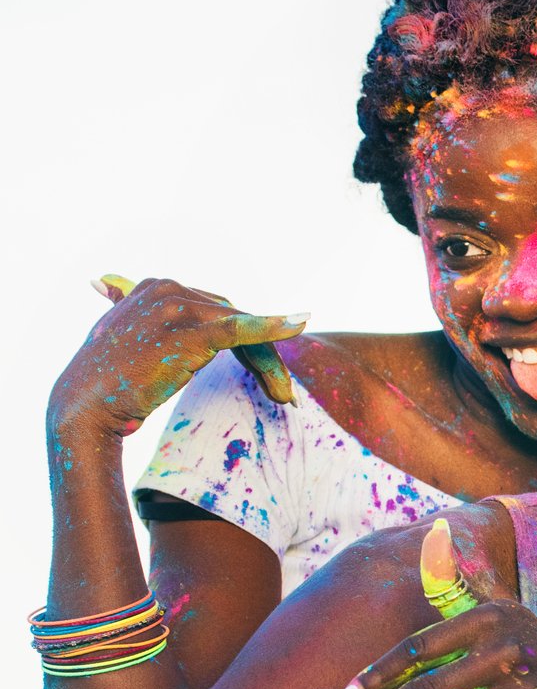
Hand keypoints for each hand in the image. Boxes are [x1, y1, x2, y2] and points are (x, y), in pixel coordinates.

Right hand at [49, 275, 305, 439]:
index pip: (217, 312)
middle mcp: (167, 288)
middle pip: (235, 319)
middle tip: (282, 393)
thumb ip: (127, 307)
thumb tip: (106, 281)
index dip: (246, 343)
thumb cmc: (106, 382)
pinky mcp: (190, 329)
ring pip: (244, 330)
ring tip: (284, 396)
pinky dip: (273, 326)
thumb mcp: (119, 334)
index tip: (262, 375)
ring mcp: (178, 305)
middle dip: (262, 357)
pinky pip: (242, 327)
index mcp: (155, 287)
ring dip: (269, 365)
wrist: (84, 407)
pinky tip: (300, 323)